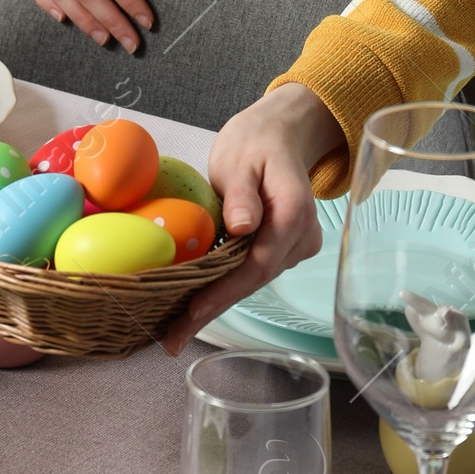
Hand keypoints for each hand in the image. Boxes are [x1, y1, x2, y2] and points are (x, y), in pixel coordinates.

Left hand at [161, 82, 345, 354]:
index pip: (257, 263)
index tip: (193, 312)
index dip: (224, 291)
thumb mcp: (240, 158)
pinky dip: (225, 285)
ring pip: (252, 280)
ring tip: (177, 328)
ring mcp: (296, 246)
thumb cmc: (256, 142)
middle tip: (173, 338)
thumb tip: (242, 227)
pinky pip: (252, 271)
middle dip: (213, 308)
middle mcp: (302, 237)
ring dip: (217, 301)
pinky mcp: (284, 249)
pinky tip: (196, 302)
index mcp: (294, 212)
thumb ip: (242, 193)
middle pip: (254, 280)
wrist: (280, 135)